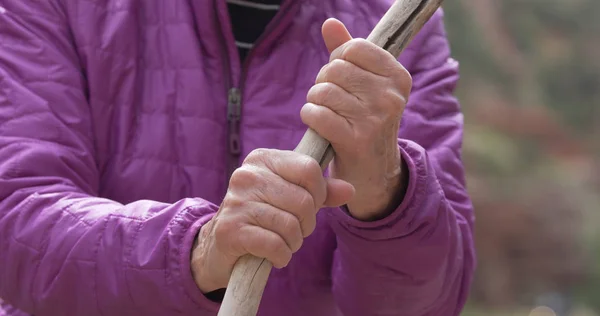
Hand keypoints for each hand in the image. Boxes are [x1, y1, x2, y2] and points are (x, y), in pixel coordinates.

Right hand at [191, 149, 353, 292]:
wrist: (221, 244)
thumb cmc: (263, 216)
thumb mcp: (291, 197)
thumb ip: (320, 192)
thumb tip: (350, 190)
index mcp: (263, 159)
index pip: (309, 169)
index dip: (319, 194)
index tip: (309, 207)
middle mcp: (247, 175)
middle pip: (303, 201)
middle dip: (306, 224)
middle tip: (295, 230)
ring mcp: (236, 202)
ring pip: (290, 225)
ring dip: (294, 242)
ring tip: (283, 242)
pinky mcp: (230, 229)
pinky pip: (275, 244)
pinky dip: (281, 256)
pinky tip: (274, 255)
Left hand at [300, 18, 411, 220]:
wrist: (372, 170)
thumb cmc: (363, 120)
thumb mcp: (364, 84)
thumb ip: (347, 51)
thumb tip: (330, 23)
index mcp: (398, 76)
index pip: (355, 47)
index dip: (338, 60)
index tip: (343, 78)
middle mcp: (391, 96)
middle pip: (336, 68)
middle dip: (324, 82)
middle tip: (332, 100)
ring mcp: (375, 118)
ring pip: (323, 91)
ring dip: (315, 101)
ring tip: (325, 112)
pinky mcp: (356, 139)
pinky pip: (317, 113)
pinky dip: (310, 116)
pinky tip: (317, 123)